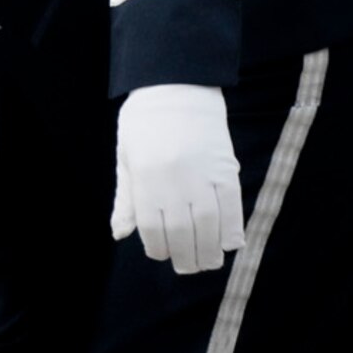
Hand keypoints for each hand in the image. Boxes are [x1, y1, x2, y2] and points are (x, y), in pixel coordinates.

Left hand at [111, 83, 245, 273]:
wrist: (176, 86)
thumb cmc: (144, 123)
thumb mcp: (126, 158)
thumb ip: (126, 199)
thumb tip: (120, 235)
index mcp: (145, 177)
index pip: (153, 228)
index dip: (158, 248)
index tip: (162, 254)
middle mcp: (175, 180)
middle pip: (183, 234)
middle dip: (186, 257)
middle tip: (189, 267)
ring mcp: (203, 175)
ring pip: (209, 227)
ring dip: (210, 251)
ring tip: (208, 262)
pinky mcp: (226, 169)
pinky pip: (233, 208)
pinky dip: (233, 230)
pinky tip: (229, 243)